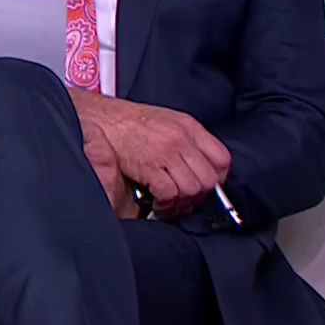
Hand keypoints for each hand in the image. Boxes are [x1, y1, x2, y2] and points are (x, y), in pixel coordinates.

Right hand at [71, 89, 229, 219]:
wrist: (103, 119)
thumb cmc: (130, 122)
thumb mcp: (167, 121)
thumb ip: (187, 140)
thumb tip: (199, 165)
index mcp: (189, 127)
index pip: (222, 159)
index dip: (218, 180)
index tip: (208, 188)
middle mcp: (181, 139)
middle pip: (209, 179)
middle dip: (199, 197)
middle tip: (187, 201)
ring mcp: (166, 152)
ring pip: (192, 189)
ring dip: (182, 204)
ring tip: (170, 205)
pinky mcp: (149, 165)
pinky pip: (170, 193)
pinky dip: (166, 205)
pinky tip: (158, 205)